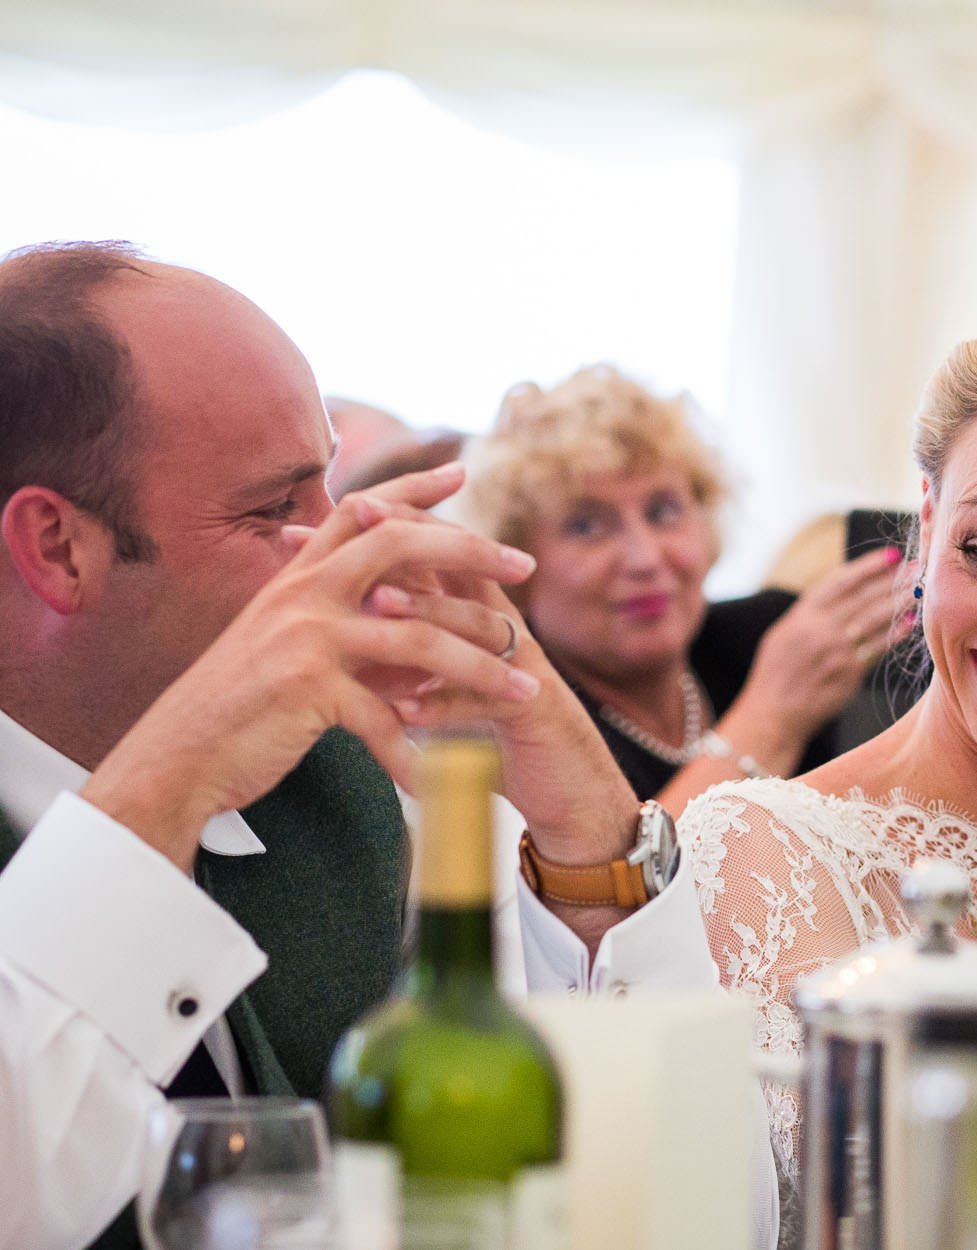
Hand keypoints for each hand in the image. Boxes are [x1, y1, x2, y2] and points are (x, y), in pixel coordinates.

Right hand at [83, 483, 539, 872]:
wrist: (175, 757)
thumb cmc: (238, 706)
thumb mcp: (287, 645)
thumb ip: (339, 620)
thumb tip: (408, 613)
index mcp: (298, 577)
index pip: (360, 511)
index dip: (410, 488)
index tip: (459, 471)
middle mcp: (301, 594)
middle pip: (401, 545)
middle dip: (473, 550)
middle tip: (527, 567)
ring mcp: (305, 637)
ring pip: (420, 639)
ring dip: (483, 670)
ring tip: (528, 692)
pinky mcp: (308, 689)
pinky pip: (387, 718)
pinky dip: (421, 753)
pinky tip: (449, 778)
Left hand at [334, 491, 644, 873]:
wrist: (568, 788)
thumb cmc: (499, 736)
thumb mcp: (450, 683)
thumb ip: (411, 651)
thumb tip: (353, 623)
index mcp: (479, 616)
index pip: (432, 554)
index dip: (384, 530)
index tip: (326, 515)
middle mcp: (505, 629)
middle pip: (461, 566)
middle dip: (407, 539)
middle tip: (358, 519)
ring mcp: (523, 666)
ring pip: (475, 625)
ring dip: (427, 612)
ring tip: (375, 604)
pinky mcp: (534, 712)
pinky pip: (487, 701)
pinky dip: (444, 707)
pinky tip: (404, 711)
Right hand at [724, 546, 910, 765]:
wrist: (773, 713)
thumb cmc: (777, 673)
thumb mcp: (783, 633)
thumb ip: (811, 613)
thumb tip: (845, 592)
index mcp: (802, 614)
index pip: (841, 580)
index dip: (869, 566)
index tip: (891, 555)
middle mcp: (819, 628)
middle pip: (864, 596)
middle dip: (893, 580)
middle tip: (917, 568)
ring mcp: (835, 650)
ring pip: (875, 618)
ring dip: (900, 602)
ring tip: (919, 590)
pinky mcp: (849, 673)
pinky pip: (878, 647)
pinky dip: (895, 633)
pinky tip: (909, 622)